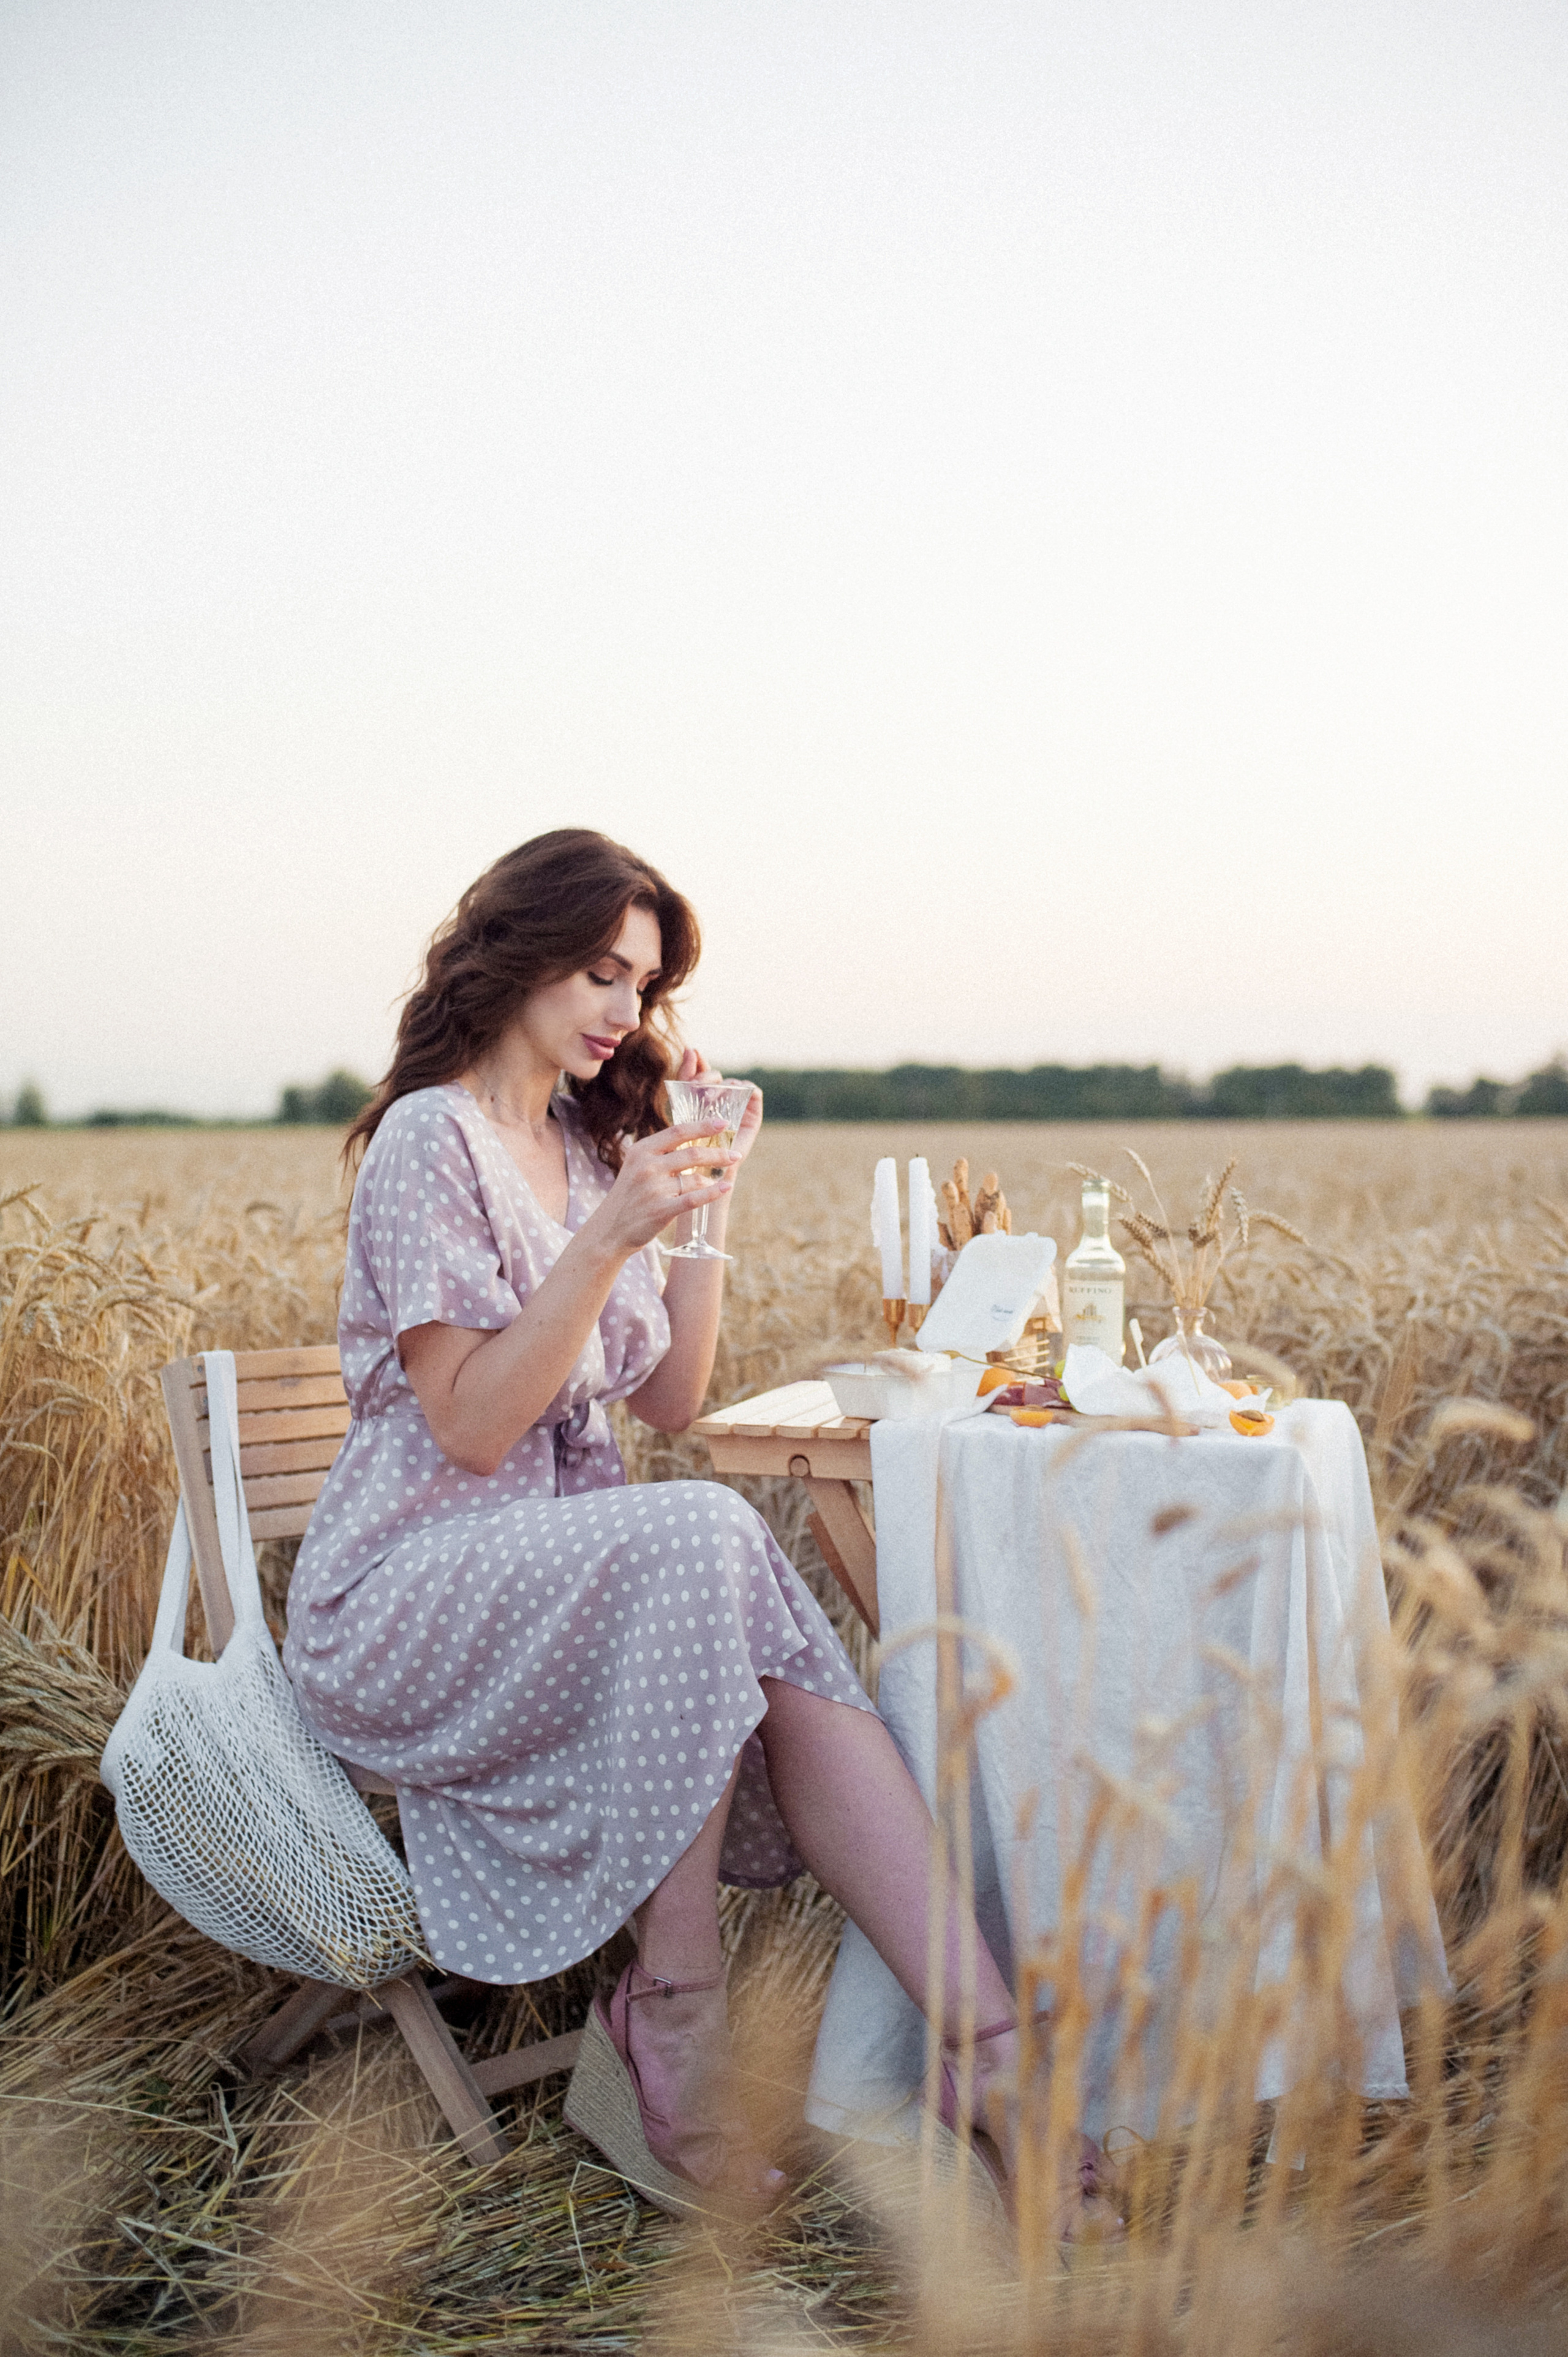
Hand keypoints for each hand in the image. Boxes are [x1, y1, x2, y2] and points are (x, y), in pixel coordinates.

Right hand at [586, 1120, 737, 1256]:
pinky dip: (713, 1192)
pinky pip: (694, 1199)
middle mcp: (646, 1166)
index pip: (678, 1132)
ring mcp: (653, 1189)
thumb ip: (661, 1153)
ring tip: (724, 1177)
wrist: (610, 1230)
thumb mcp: (637, 1166)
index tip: (723, 1122)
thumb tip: (696, 1142)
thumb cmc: (630, 1196)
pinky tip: (725, 1187)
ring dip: (713, 1177)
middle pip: (692, 1154)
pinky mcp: (660, 1210)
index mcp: (642, 1150)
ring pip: (695, 1178)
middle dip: (718, 1153)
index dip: (703, 1126)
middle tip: (736, 1154)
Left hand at [671, 1046, 762, 1166]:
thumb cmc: (687, 1148)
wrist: (699, 1176)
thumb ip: (685, 1080)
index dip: (697, 1063)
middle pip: (717, 1077)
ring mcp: (738, 1108)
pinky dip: (744, 1087)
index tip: (690, 1055)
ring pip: (733, 1082)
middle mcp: (722, 1102)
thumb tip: (691, 1047)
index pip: (702, 1073)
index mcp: (703, 1100)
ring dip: (721, 1084)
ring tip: (706, 1096)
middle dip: (705, 1076)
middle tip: (695, 1086)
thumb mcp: (681, 1109)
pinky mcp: (752, 1115)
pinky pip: (753, 1091)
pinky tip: (729, 1093)